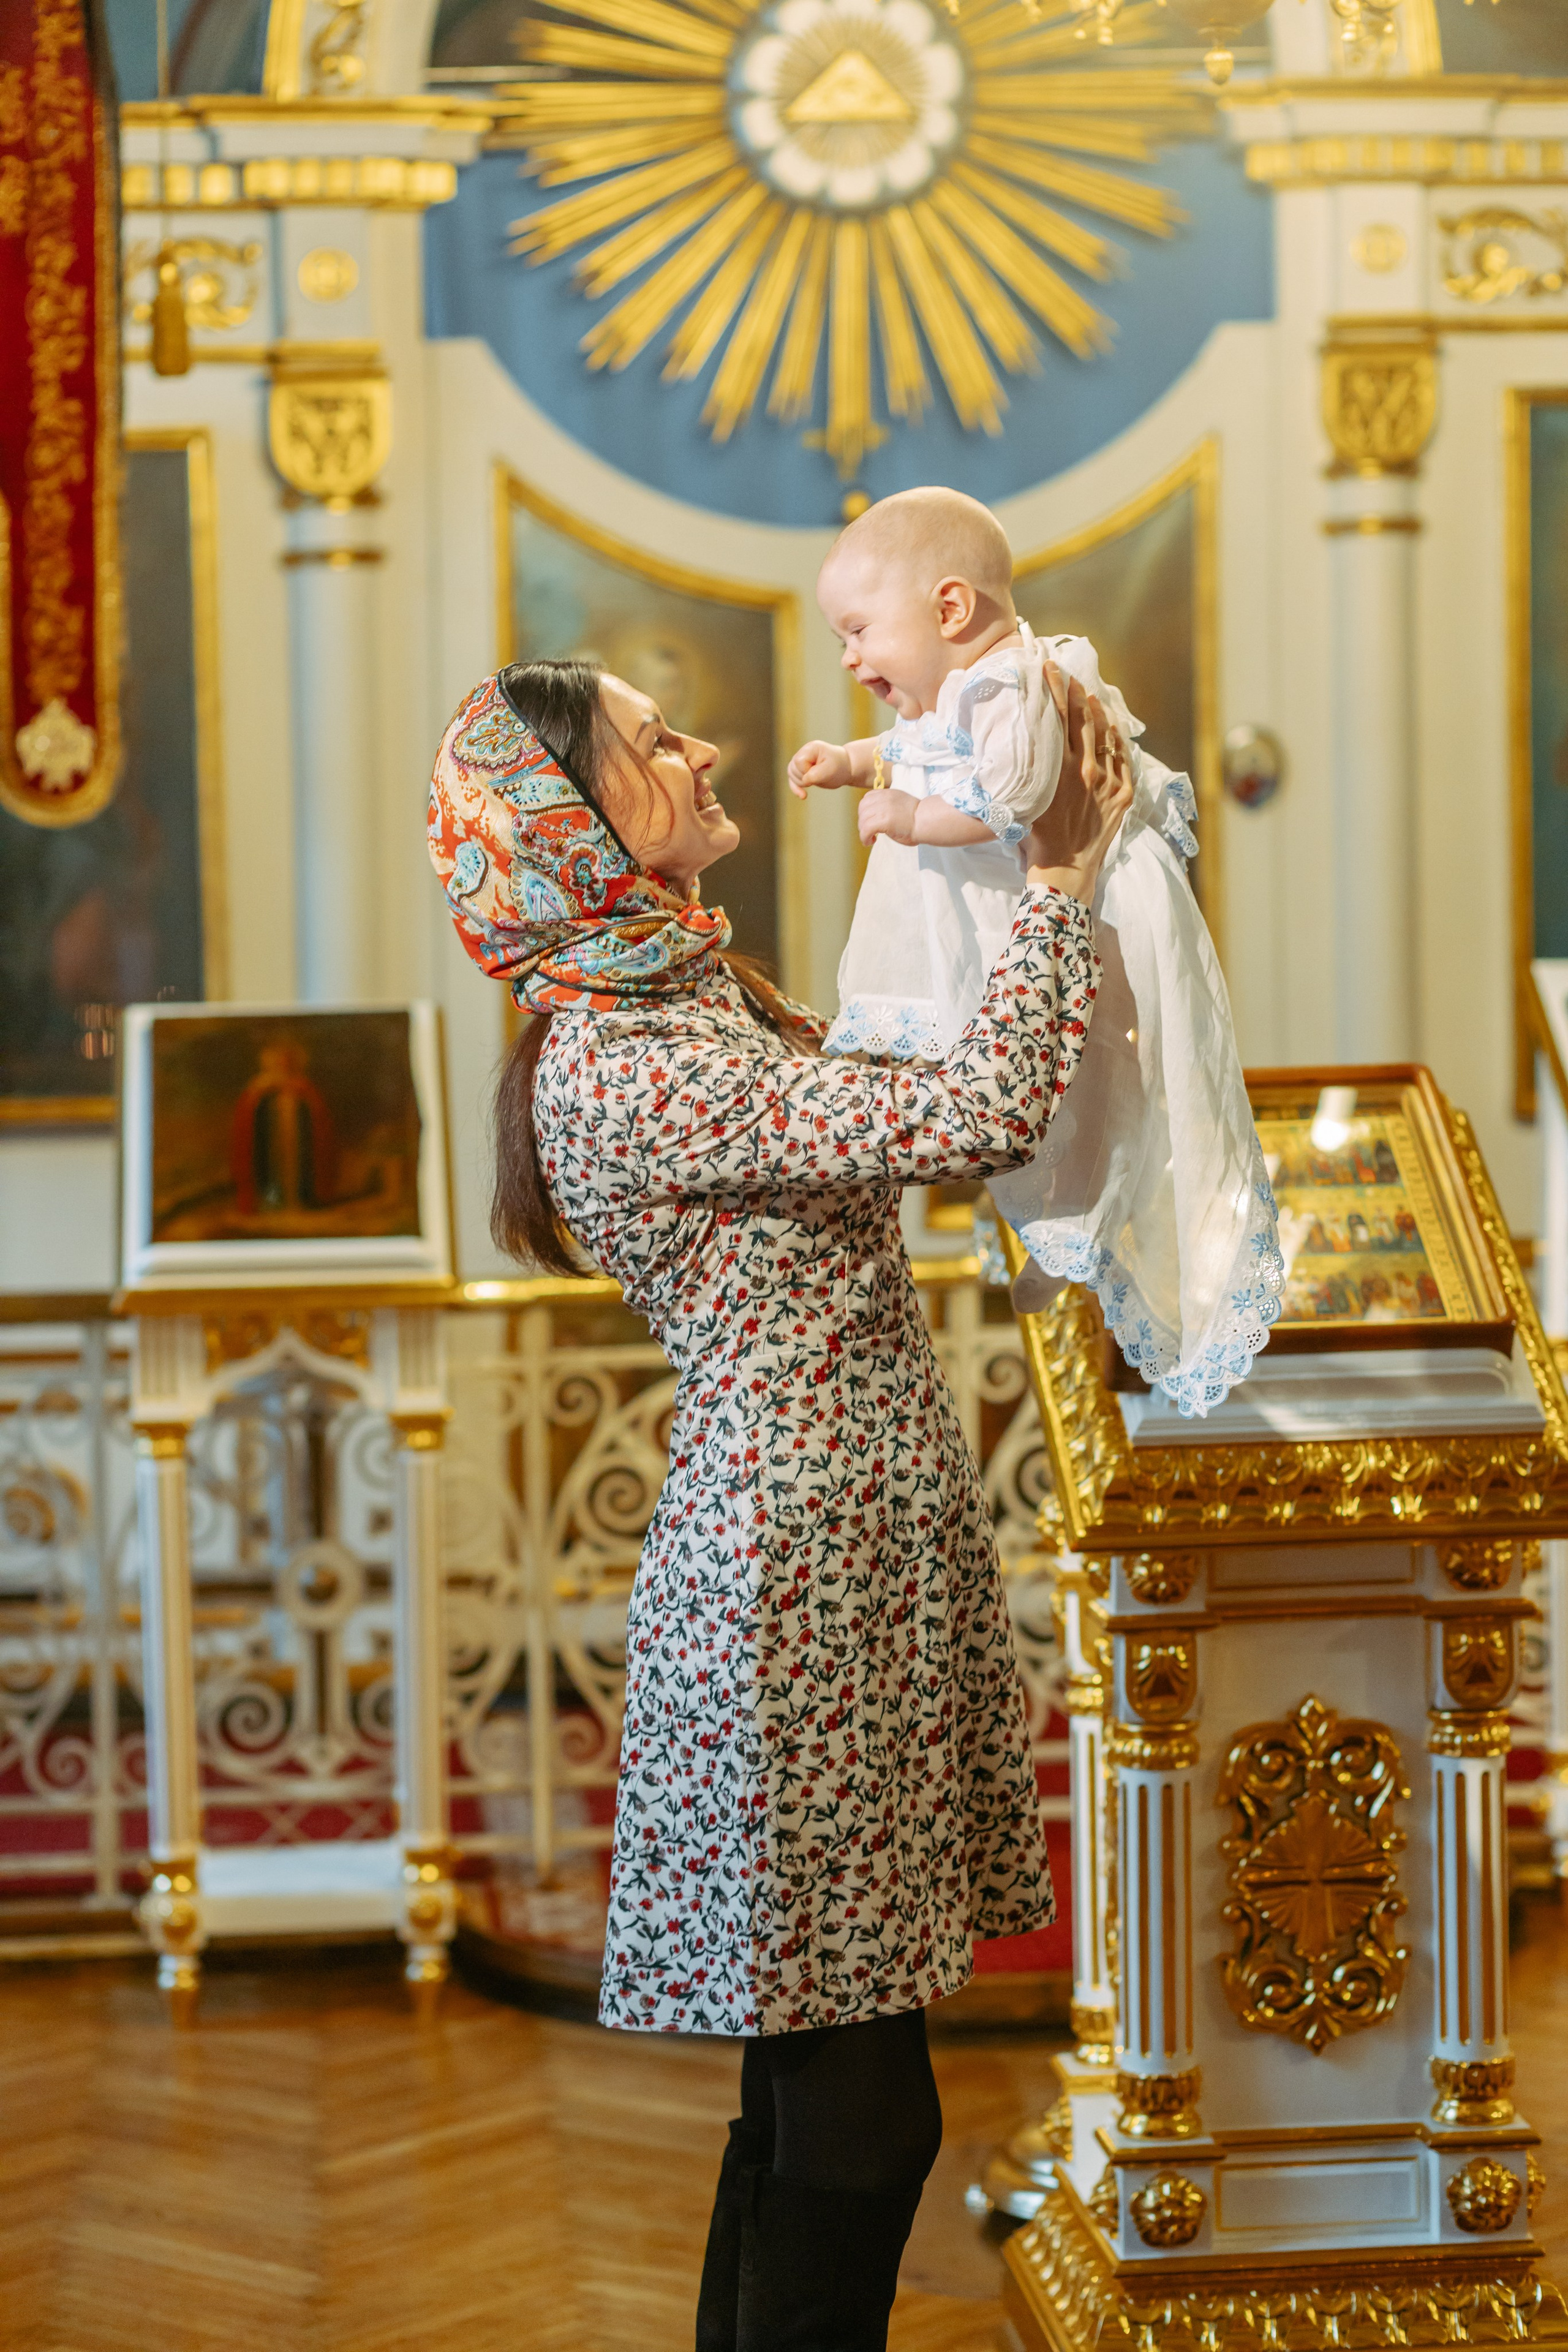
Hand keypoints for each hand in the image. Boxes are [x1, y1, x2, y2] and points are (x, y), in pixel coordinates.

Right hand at [788, 740, 854, 797]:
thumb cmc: (839, 766)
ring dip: (802, 783)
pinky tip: (803, 796)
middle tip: (821, 776)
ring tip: (817, 780)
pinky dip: (796, 789)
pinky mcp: (801, 770)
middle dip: (804, 778)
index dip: (806, 771)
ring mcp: (801, 761)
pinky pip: (792, 780)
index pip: (799, 762)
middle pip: (792, 768)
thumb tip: (805, 780)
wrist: (845, 768)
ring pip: (791, 774)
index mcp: (810, 748)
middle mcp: (803, 752)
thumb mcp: (830, 770)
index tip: (821, 772)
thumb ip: (816, 774)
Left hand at [857, 787, 918, 846]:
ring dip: (863, 831)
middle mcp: (884, 798)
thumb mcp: (900, 804)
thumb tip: (878, 816)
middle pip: (862, 808)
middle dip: (863, 821)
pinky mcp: (883, 820)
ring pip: (862, 820)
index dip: (866, 811)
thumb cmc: (917, 818)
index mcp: (888, 794)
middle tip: (870, 831)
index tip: (871, 820)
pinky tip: (870, 842)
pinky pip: (865, 829)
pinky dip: (864, 837)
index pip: (867, 798)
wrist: (927, 821)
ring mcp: (883, 809)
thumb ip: (888, 806)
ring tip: (870, 838)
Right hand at [1024, 665, 1133, 902]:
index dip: (1055, 690)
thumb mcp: (1028, 799)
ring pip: (1105, 735)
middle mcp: (1085, 771)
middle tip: (1067, 673)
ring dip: (1097, 711)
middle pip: (1082, 720)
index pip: (1058, 718)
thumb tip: (1026, 744)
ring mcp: (1108, 782)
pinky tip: (1112, 726)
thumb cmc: (1038, 839)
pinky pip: (1123, 758)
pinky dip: (1117, 739)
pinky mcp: (1123, 795)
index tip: (1050, 669)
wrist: (1067, 870)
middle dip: (1074, 692)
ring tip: (1090, 694)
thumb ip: (1032, 771)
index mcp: (1059, 770)